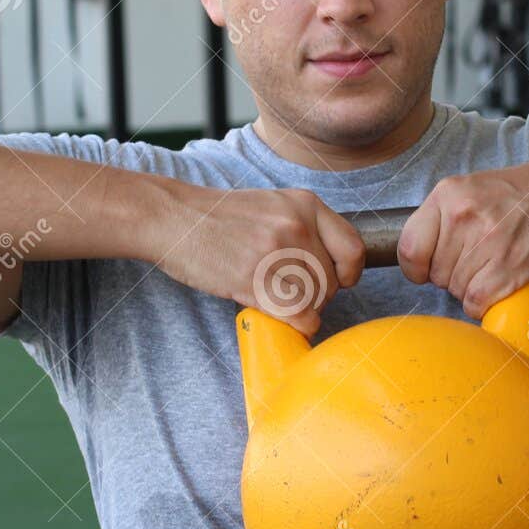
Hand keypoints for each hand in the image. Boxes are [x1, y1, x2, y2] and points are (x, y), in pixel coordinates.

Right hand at [150, 183, 363, 336]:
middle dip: (318, 295)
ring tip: (278, 300)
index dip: (349, 272)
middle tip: (292, 294)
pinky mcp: (257, 280)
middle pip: (332, 280)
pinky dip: (296, 324)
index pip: (353, 248)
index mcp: (305, 204)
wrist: (175, 217)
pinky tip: (280, 316)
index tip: (340, 280)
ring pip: (317, 300)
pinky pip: (300, 316)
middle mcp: (298, 226)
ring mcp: (278, 253)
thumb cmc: (220, 217)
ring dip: (303, 309)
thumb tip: (330, 266)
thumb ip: (304, 227)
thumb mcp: (273, 205)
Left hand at [398, 153, 528, 318]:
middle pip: (435, 274)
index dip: (415, 268)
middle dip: (450, 276)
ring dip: (469, 288)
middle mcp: (463, 216)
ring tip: (491, 266)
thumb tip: (419, 258)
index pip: (408, 248)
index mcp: (448, 194)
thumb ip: (441, 218)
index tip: (426, 269)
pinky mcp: (509, 266)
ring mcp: (487, 242)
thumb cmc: (521, 191)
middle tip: (475, 260)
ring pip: (455, 290)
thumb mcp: (470, 188)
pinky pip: (475, 302)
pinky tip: (496, 285)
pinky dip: (483, 303)